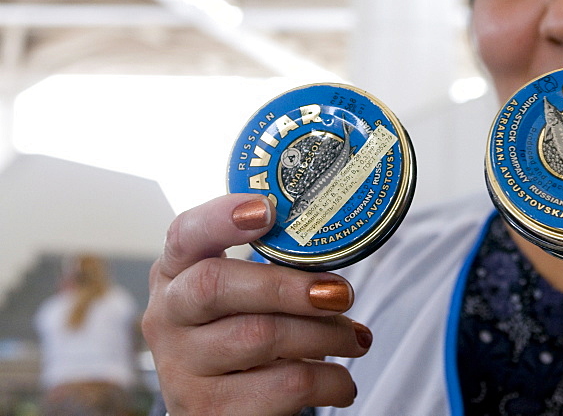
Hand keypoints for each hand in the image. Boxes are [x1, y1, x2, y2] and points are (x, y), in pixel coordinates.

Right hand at [141, 194, 371, 414]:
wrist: (223, 414)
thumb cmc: (242, 335)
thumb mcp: (243, 296)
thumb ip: (273, 265)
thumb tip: (337, 237)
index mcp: (176, 274)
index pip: (184, 235)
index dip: (221, 217)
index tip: (267, 209)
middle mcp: (167, 318)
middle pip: (215, 285)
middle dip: (288, 285)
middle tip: (341, 293)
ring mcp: (181, 370)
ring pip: (259, 336)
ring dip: (325, 336)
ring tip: (354, 338)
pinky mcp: (209, 413)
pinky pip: (283, 386)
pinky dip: (329, 380)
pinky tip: (342, 382)